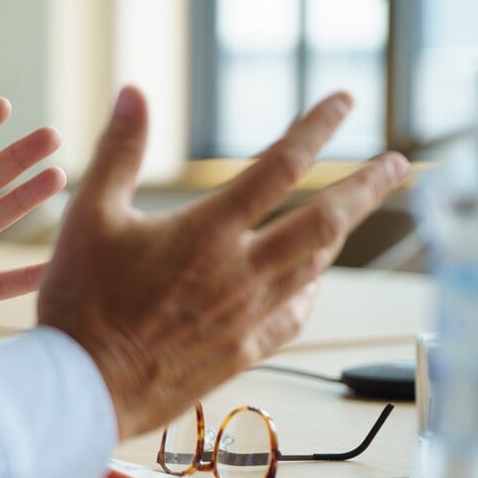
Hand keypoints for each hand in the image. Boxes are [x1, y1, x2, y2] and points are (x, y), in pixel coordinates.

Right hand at [38, 87, 409, 437]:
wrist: (82, 385)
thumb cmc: (80, 300)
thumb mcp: (89, 214)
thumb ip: (119, 151)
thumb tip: (134, 92)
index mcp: (207, 232)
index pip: (280, 166)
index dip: (317, 127)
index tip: (342, 102)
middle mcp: (240, 272)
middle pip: (326, 221)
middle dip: (368, 187)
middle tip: (398, 164)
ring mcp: (247, 317)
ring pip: (315, 267)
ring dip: (341, 234)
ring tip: (352, 213)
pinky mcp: (242, 353)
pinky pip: (295, 315)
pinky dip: (311, 289)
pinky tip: (310, 281)